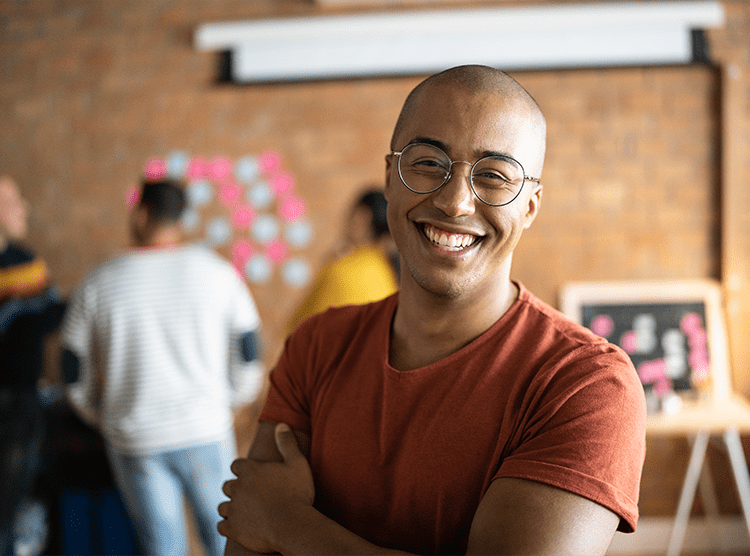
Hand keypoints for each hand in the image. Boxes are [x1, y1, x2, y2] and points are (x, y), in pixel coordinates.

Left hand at [218, 423, 314, 552]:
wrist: (293, 526)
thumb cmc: (297, 494)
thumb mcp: (297, 463)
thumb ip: (287, 443)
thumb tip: (281, 425)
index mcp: (250, 470)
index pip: (236, 466)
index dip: (243, 470)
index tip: (252, 476)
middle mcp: (237, 487)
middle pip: (227, 486)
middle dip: (236, 489)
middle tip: (250, 496)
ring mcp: (233, 509)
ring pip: (223, 507)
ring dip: (231, 508)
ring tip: (244, 513)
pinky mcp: (232, 529)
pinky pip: (222, 526)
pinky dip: (228, 527)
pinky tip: (239, 528)